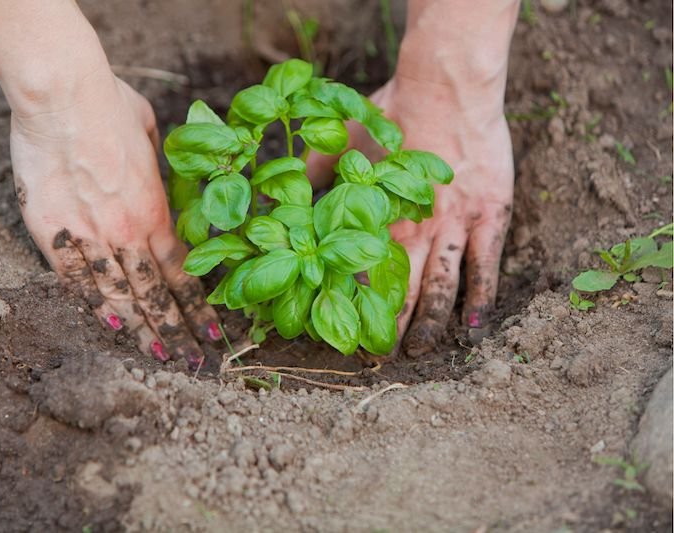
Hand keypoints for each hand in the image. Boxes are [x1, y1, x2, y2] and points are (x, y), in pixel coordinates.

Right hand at [11, 70, 220, 367]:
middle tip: (193, 363)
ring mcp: (89, 236)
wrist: (62, 95)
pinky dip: (93, 305)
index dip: (199, 307)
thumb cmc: (111, 104)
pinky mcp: (52, 233)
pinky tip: (110, 327)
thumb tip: (165, 181)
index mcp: (155, 211)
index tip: (213, 335)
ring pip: (120, 295)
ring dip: (142, 330)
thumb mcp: (153, 136)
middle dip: (177, 331)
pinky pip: (74, 280)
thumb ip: (160, 170)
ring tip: (159, 357)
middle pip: (156, 294)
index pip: (183, 272)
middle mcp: (127, 233)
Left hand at [308, 76, 513, 355]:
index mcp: (376, 216)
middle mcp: (415, 229)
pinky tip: (476, 329)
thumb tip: (285, 194)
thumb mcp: (340, 140)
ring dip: (430, 324)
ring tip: (420, 354)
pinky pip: (487, 265)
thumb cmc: (390, 110)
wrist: (446, 85)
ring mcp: (456, 225)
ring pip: (441, 287)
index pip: (358, 273)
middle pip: (399, 290)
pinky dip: (481, 299)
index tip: (335, 331)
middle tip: (376, 358)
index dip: (347, 305)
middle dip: (387, 328)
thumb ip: (315, 172)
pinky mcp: (490, 215)